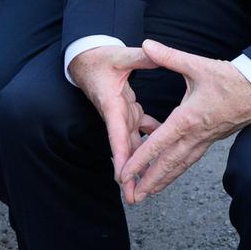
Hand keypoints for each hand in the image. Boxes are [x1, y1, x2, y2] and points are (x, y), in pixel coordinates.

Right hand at [71, 45, 163, 176]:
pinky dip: (150, 138)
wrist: (87, 59)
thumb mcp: (119, 55)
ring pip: (132, 143)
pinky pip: (139, 129)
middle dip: (128, 173)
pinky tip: (163, 147)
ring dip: (139, 162)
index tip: (122, 177)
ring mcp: (122, 114)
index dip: (120, 156)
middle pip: (123, 148)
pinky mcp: (127, 110)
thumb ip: (139, 57)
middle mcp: (116, 114)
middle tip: (134, 197)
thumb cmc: (99, 58)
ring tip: (148, 184)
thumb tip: (153, 52)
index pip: (116, 133)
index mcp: (112, 104)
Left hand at [118, 40, 250, 203]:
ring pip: (179, 166)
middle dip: (147, 182)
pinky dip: (176, 171)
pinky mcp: (211, 140)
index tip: (123, 174)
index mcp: (188, 118)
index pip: (158, 144)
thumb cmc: (231, 78)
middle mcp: (195, 135)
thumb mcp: (198, 65)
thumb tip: (146, 45)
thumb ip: (170, 57)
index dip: (139, 160)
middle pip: (167, 164)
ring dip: (161, 181)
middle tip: (130, 199)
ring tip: (145, 194)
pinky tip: (169, 176)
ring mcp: (205, 140)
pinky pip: (190, 160)